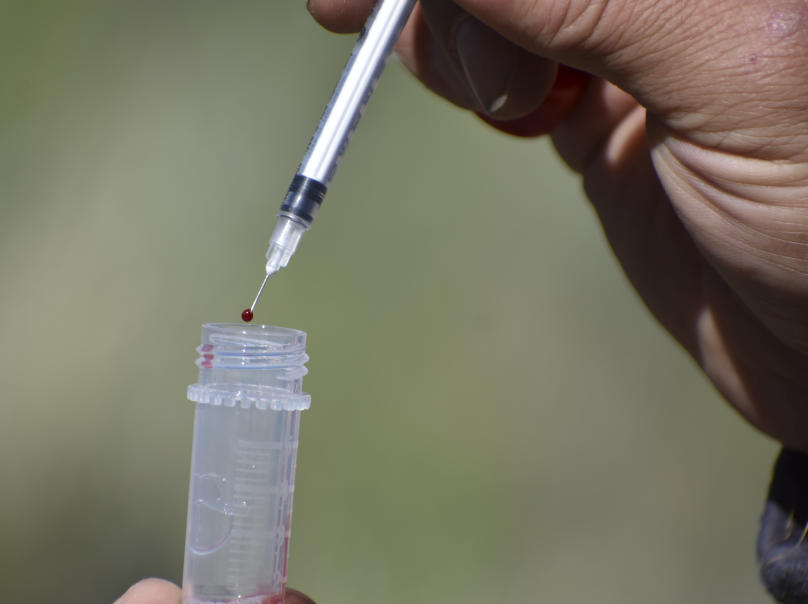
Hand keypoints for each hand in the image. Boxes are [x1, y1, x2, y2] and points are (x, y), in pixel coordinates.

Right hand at [309, 0, 807, 448]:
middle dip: (452, 4)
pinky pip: (500, 63)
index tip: (359, 2)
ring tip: (512, 103)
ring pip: (490, 10)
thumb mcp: (732, 68)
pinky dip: (469, 73)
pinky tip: (495, 105)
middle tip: (440, 57)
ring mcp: (623, 42)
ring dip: (457, 39)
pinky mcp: (595, 106)